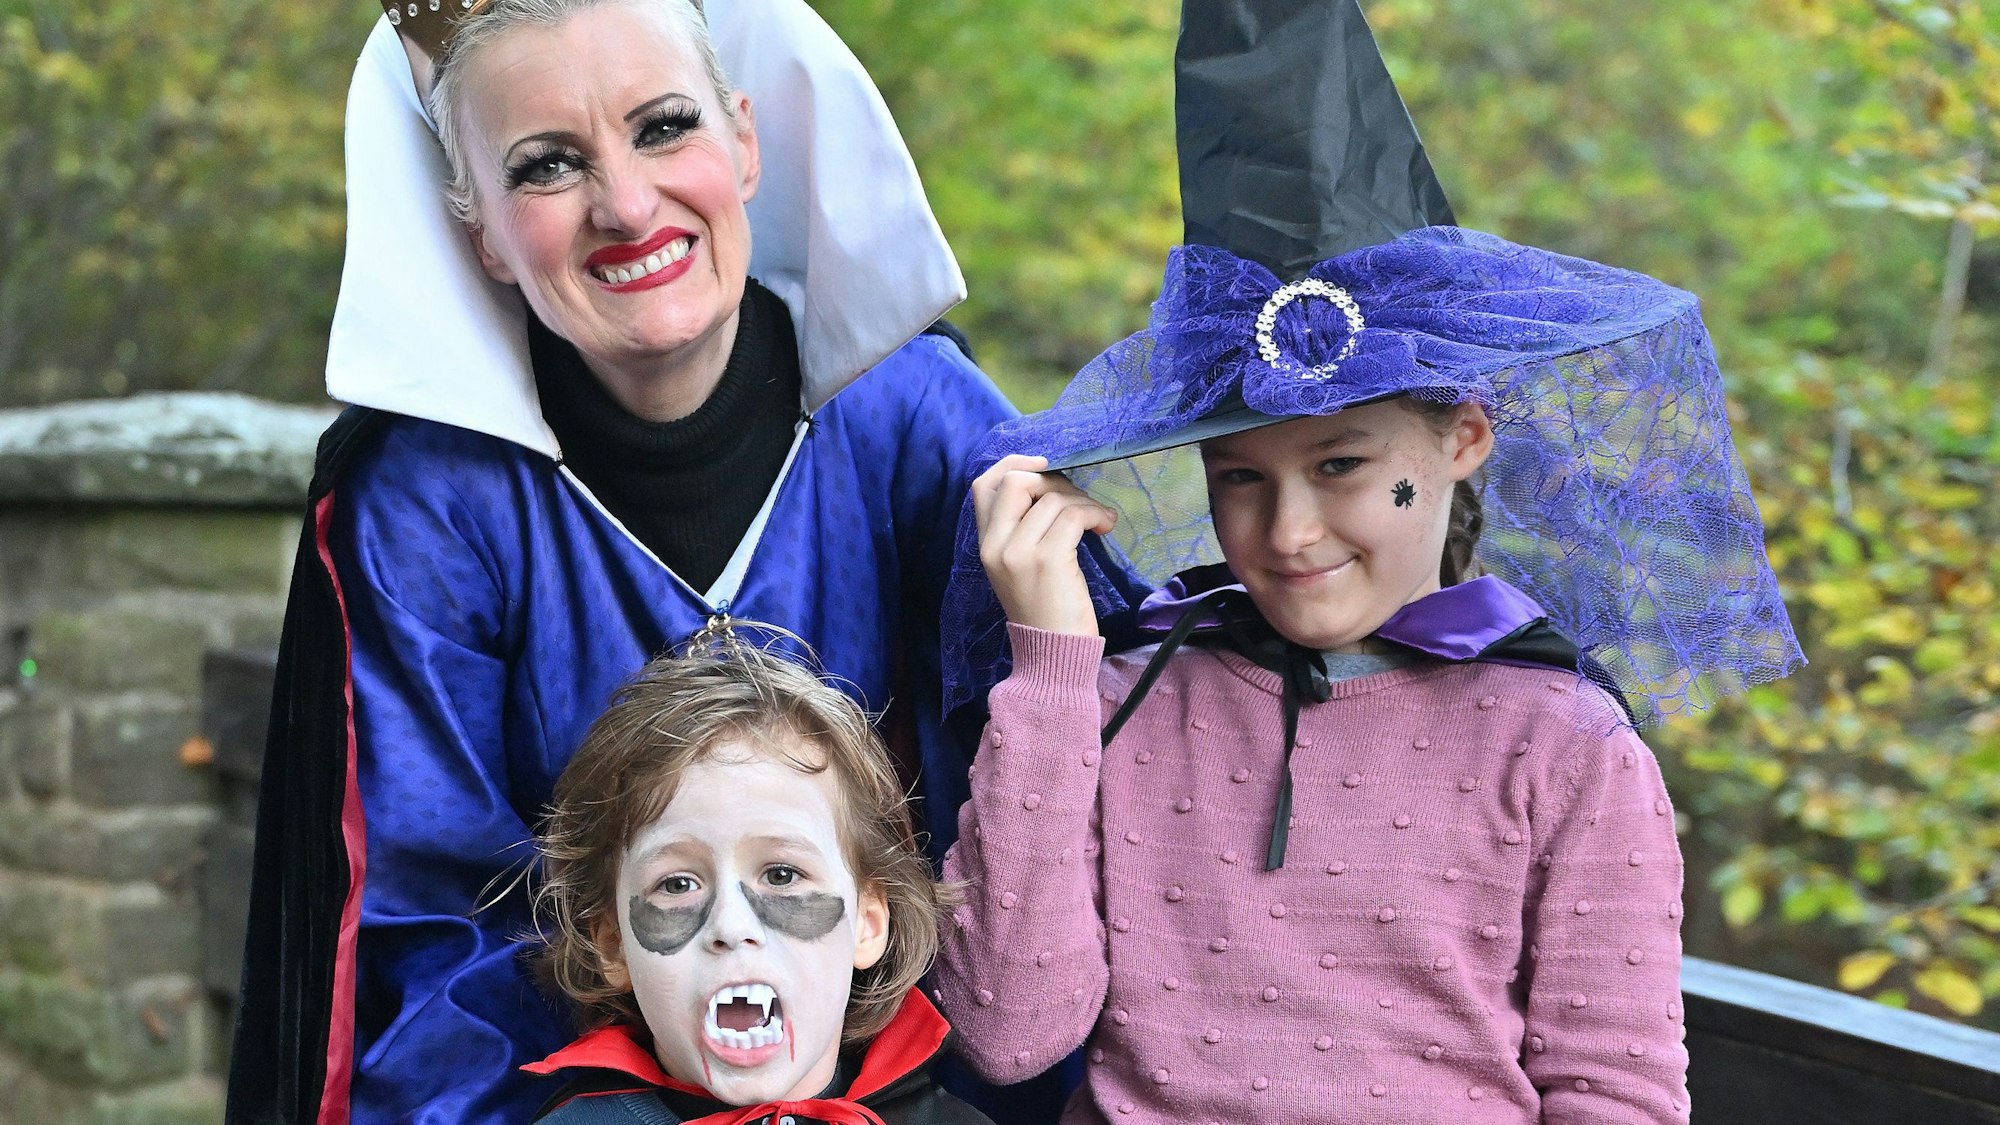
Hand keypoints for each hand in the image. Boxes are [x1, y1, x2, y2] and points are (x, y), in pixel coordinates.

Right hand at [971, 455, 1116, 636]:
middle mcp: (994, 544)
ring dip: (1085, 501)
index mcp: (984, 544)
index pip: (984, 485)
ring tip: (1099, 520)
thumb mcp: (1018, 566)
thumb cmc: (1043, 610)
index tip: (1045, 465)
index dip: (1014, 464)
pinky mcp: (1047, 559)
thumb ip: (1020, 529)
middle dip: (1055, 480)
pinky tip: (1105, 527)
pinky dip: (1095, 514)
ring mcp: (1018, 551)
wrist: (1051, 655)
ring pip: (1053, 496)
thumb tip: (1050, 485)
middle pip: (1018, 480)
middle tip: (1078, 501)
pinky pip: (1074, 514)